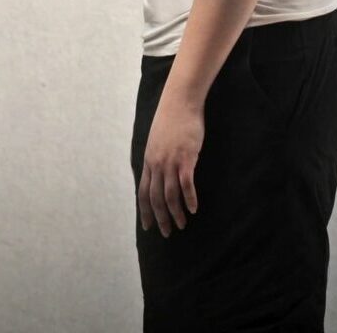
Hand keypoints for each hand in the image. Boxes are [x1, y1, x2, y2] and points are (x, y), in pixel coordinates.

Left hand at [137, 93, 204, 236]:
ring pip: (170, 195)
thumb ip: (156, 156)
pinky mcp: (186, 158)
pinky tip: (193, 209)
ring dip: (175, 213)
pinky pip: (186, 184)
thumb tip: (157, 170)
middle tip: (166, 233)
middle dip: (160, 218)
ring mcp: (171, 161)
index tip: (147, 226)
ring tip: (182, 225)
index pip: (143, 192)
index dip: (145, 211)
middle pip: (155, 197)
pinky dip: (189, 199)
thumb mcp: (157, 140)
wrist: (179, 102)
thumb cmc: (171, 120)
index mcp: (148, 160)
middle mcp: (157, 163)